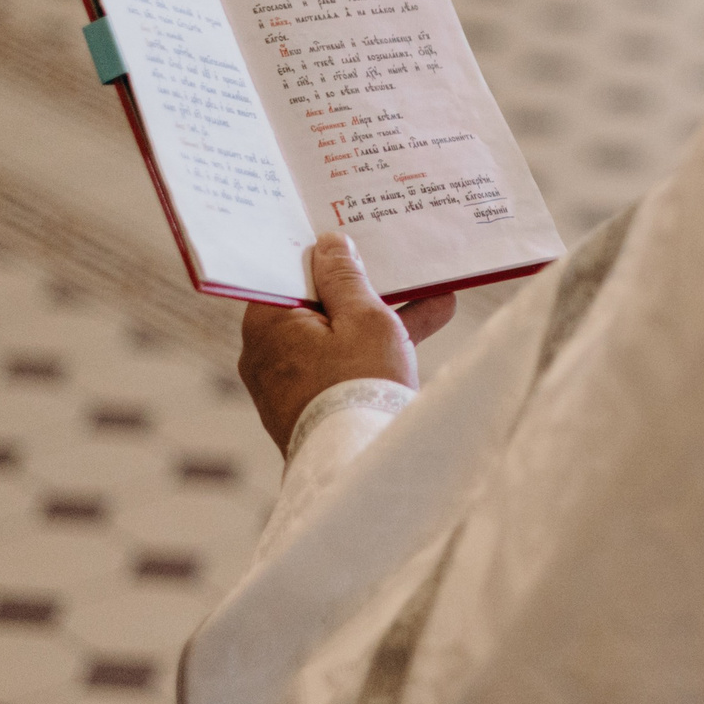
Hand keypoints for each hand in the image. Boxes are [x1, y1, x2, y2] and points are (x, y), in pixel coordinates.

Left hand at [237, 232, 456, 449]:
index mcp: (266, 321)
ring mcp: (286, 383)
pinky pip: (342, 363)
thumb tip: (329, 244)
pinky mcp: (308, 406)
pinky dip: (375, 349)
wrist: (357, 465)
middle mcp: (265, 352)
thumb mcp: (363, 317)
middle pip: (318, 305)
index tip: (355, 238)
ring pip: (337, 336)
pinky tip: (428, 326)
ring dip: (383, 319)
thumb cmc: (358, 383)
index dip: (326, 255)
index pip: (290, 273)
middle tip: (398, 266)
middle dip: (367, 289)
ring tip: (438, 298)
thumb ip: (345, 276)